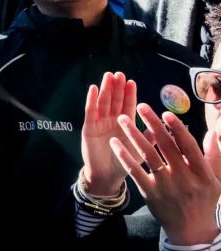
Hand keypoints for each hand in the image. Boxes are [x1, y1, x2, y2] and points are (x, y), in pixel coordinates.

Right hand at [81, 72, 137, 195]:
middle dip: (117, 87)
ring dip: (106, 89)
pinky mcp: (88, 128)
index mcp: (125, 124)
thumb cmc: (125, 164)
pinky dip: (91, 100)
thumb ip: (148, 137)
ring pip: (103, 102)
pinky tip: (94, 89)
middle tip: (119, 74)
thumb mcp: (141, 150)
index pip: (128, 106)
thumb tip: (162, 124)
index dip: (129, 94)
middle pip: (114, 100)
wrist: (107, 176)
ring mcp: (99, 123)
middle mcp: (112, 121)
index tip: (132, 82)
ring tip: (108, 76)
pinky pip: (90, 112)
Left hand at [110, 104, 220, 246]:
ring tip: (122, 118)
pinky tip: (115, 142)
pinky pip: (135, 171)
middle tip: (141, 106)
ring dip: (134, 135)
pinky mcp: (150, 193)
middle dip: (153, 124)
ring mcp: (165, 186)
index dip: (178, 129)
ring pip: (148, 155)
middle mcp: (184, 178)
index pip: (189, 147)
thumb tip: (214, 132)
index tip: (167, 113)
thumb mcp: (215, 180)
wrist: (191, 229)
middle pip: (166, 146)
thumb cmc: (203, 199)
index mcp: (202, 174)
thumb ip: (214, 156)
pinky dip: (124, 156)